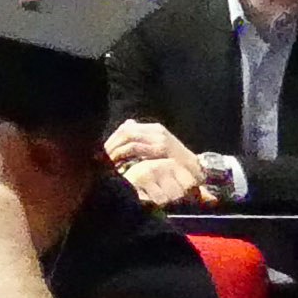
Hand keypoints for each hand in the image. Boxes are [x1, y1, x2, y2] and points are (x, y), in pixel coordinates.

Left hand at [102, 120, 238, 206]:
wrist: (197, 173)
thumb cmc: (175, 164)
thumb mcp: (158, 147)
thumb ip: (142, 137)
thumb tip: (126, 124)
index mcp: (154, 129)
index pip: (126, 129)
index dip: (111, 140)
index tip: (100, 153)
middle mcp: (158, 132)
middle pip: (126, 134)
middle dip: (111, 147)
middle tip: (100, 160)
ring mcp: (162, 142)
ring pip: (131, 142)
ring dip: (117, 153)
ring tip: (108, 165)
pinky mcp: (165, 154)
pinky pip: (140, 154)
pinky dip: (128, 161)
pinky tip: (121, 169)